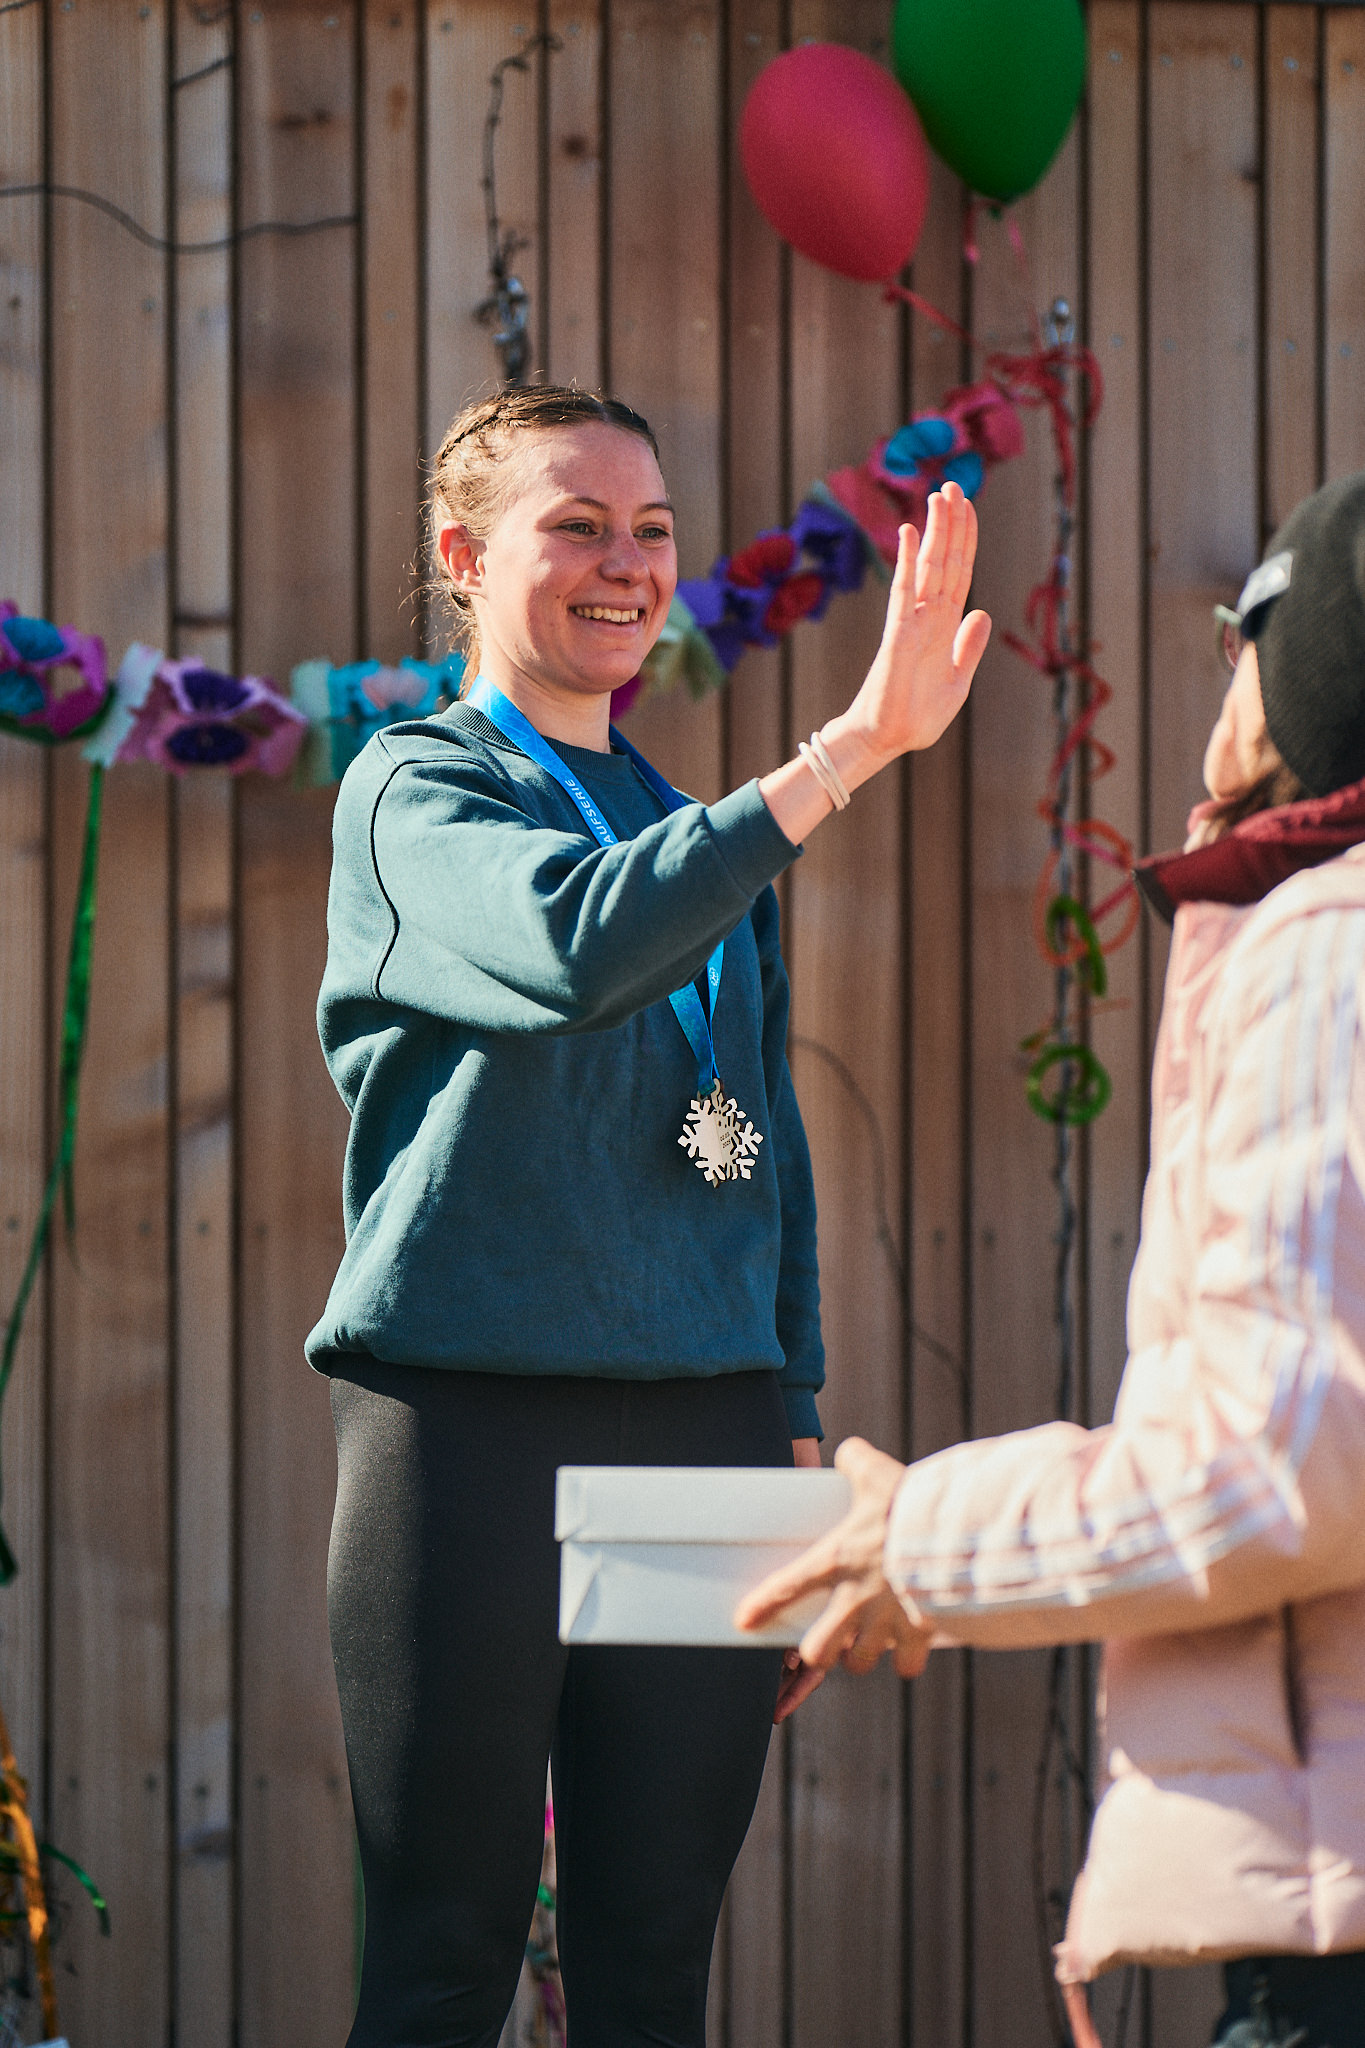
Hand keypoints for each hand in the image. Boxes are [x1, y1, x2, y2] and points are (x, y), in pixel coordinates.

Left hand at [734, 1438, 931, 1684]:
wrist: (956, 1535)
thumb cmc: (910, 1504)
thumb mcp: (876, 1472)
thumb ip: (855, 1461)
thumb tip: (849, 1453)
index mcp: (836, 1559)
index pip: (786, 1587)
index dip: (762, 1607)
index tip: (744, 1621)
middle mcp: (854, 1598)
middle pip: (817, 1650)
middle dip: (819, 1651)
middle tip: (827, 1640)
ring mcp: (886, 1620)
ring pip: (858, 1661)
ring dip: (858, 1655)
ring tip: (864, 1644)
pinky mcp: (919, 1632)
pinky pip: (905, 1665)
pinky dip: (905, 1660)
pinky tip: (907, 1648)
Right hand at [755, 487, 990, 847]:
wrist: (888, 740)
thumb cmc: (917, 716)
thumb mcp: (958, 681)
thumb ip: (969, 646)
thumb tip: (982, 611)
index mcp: (946, 627)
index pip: (960, 574)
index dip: (966, 540)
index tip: (969, 507)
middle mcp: (929, 617)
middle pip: (945, 561)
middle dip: (952, 524)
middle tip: (954, 485)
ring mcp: (912, 622)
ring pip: (928, 567)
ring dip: (935, 531)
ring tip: (939, 495)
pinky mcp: (898, 635)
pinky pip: (905, 591)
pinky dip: (910, 562)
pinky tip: (912, 532)